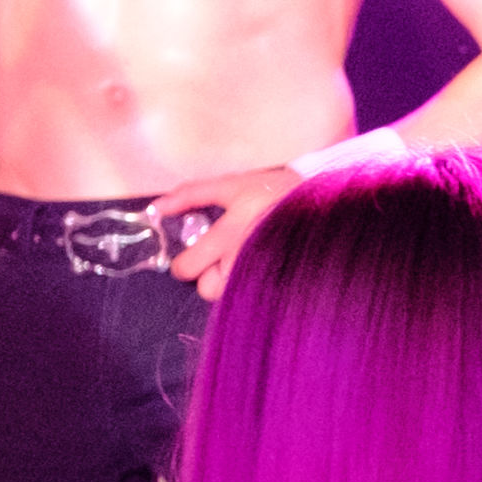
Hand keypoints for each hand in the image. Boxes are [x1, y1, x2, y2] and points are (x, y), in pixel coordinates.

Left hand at [150, 162, 316, 296]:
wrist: (326, 199)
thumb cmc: (276, 190)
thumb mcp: (232, 185)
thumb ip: (190, 195)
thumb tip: (155, 208)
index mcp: (228, 235)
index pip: (186, 268)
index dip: (186, 261)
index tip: (197, 251)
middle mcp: (244, 260)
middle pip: (206, 289)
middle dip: (211, 272)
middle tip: (226, 253)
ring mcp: (264, 275)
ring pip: (230, 294)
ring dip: (232, 279)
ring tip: (246, 257)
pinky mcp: (281, 285)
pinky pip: (254, 296)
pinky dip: (252, 283)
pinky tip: (263, 264)